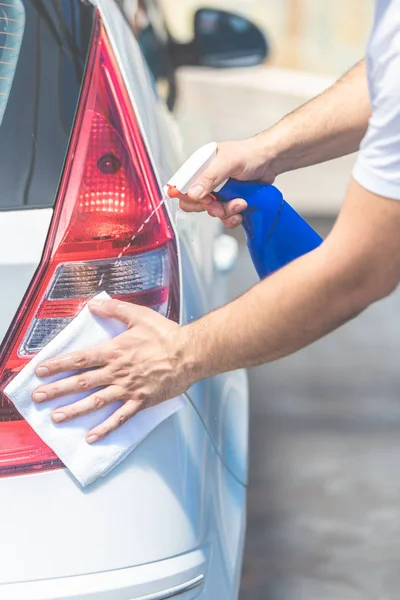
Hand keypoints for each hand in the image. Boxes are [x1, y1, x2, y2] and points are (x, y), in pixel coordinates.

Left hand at [32, 299, 191, 443]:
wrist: (190, 353)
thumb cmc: (166, 335)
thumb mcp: (138, 315)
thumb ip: (114, 309)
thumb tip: (93, 305)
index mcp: (114, 351)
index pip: (80, 359)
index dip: (58, 365)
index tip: (41, 371)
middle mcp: (117, 371)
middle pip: (81, 382)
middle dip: (57, 390)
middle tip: (39, 397)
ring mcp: (128, 388)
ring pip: (96, 401)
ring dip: (74, 410)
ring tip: (56, 417)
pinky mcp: (141, 401)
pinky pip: (120, 417)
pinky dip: (105, 427)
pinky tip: (92, 435)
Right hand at [178, 136, 276, 227]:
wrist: (271, 161)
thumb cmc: (250, 154)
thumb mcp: (228, 161)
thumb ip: (210, 177)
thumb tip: (193, 193)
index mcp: (200, 167)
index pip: (182, 187)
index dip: (190, 197)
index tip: (205, 198)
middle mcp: (206, 181)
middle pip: (194, 204)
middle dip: (210, 207)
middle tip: (220, 204)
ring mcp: (218, 193)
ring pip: (212, 212)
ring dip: (226, 211)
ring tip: (240, 202)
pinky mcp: (229, 202)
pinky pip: (224, 218)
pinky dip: (232, 217)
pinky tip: (242, 210)